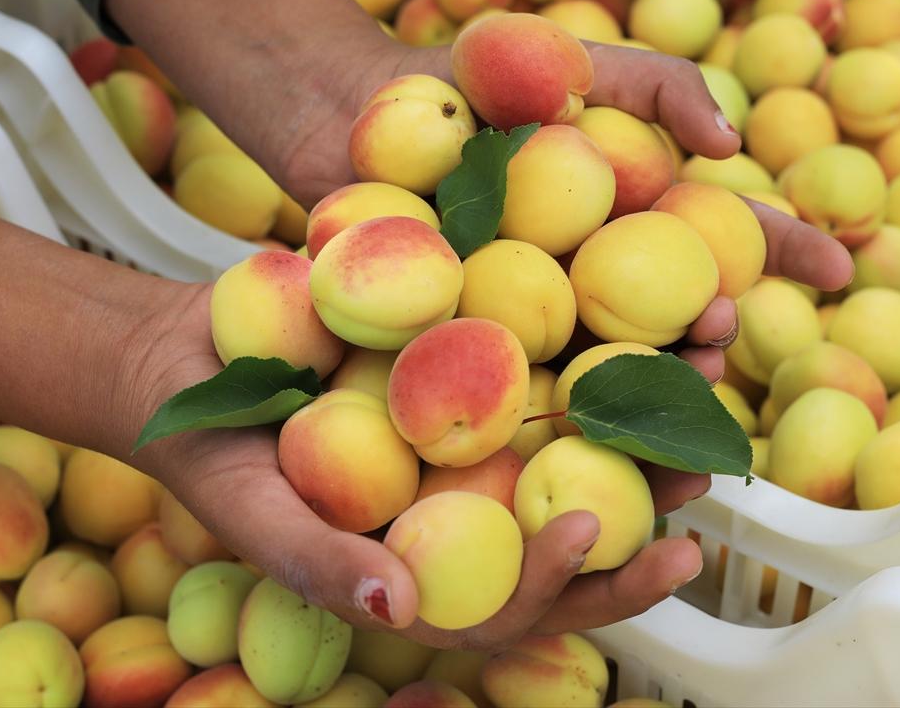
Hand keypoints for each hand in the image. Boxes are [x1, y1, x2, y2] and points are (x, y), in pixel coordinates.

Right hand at [138, 283, 711, 650]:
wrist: (190, 355)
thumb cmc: (211, 452)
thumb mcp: (252, 511)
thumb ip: (320, 565)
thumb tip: (397, 612)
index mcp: (433, 563)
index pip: (517, 599)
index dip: (565, 581)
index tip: (585, 526)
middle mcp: (472, 502)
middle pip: (573, 515)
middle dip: (646, 499)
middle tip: (703, 469)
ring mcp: (480, 431)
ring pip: (581, 429)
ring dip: (652, 397)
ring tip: (709, 356)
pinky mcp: (478, 358)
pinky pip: (546, 347)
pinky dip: (600, 322)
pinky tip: (645, 287)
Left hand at [261, 38, 852, 382]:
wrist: (356, 116)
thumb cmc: (474, 84)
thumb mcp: (575, 62)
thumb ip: (659, 86)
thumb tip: (730, 145)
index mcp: (638, 220)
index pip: (728, 238)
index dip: (788, 252)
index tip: (840, 265)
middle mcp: (601, 283)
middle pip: (674, 322)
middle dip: (708, 336)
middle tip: (714, 333)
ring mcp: (543, 324)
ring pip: (613, 375)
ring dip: (647, 397)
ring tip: (662, 392)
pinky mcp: (478, 354)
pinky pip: (526, 397)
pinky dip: (557, 424)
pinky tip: (577, 438)